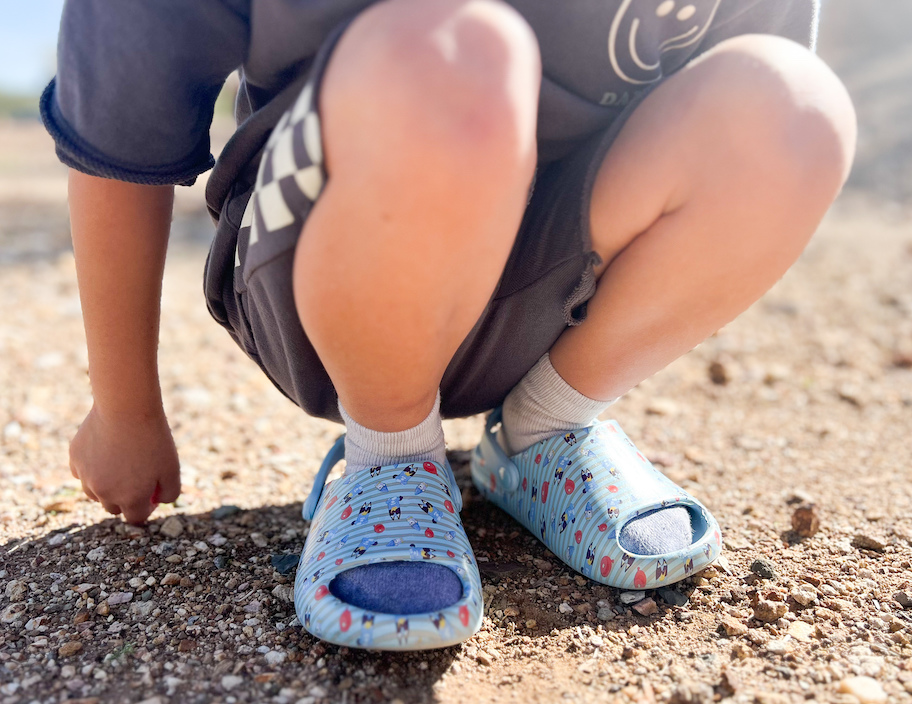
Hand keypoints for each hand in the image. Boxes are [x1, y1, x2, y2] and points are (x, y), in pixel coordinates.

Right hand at [69, 405, 180, 523]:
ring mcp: (86, 477)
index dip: (146, 507)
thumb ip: (169, 493)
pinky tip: (105, 451)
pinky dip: (92, 468)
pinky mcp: (75, 459)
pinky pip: (82, 472)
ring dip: (106, 486)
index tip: (152, 492)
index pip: (136, 517)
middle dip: (125, 499)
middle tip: (137, 477)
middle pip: (113, 508)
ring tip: (121, 462)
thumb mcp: (172, 468)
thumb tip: (159, 502)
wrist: (126, 409)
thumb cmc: (153, 439)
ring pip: (95, 492)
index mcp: (130, 499)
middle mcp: (104, 493)